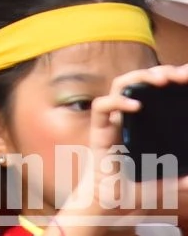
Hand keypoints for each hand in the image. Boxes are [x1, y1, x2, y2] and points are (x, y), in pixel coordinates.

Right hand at [52, 62, 187, 228]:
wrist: (105, 205)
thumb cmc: (128, 191)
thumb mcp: (162, 183)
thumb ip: (177, 181)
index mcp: (141, 122)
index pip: (152, 92)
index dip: (167, 79)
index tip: (186, 76)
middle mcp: (124, 116)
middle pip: (137, 82)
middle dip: (157, 72)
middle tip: (178, 74)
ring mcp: (110, 121)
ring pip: (120, 86)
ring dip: (139, 78)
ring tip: (160, 80)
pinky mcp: (98, 131)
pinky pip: (102, 107)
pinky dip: (118, 102)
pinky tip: (135, 106)